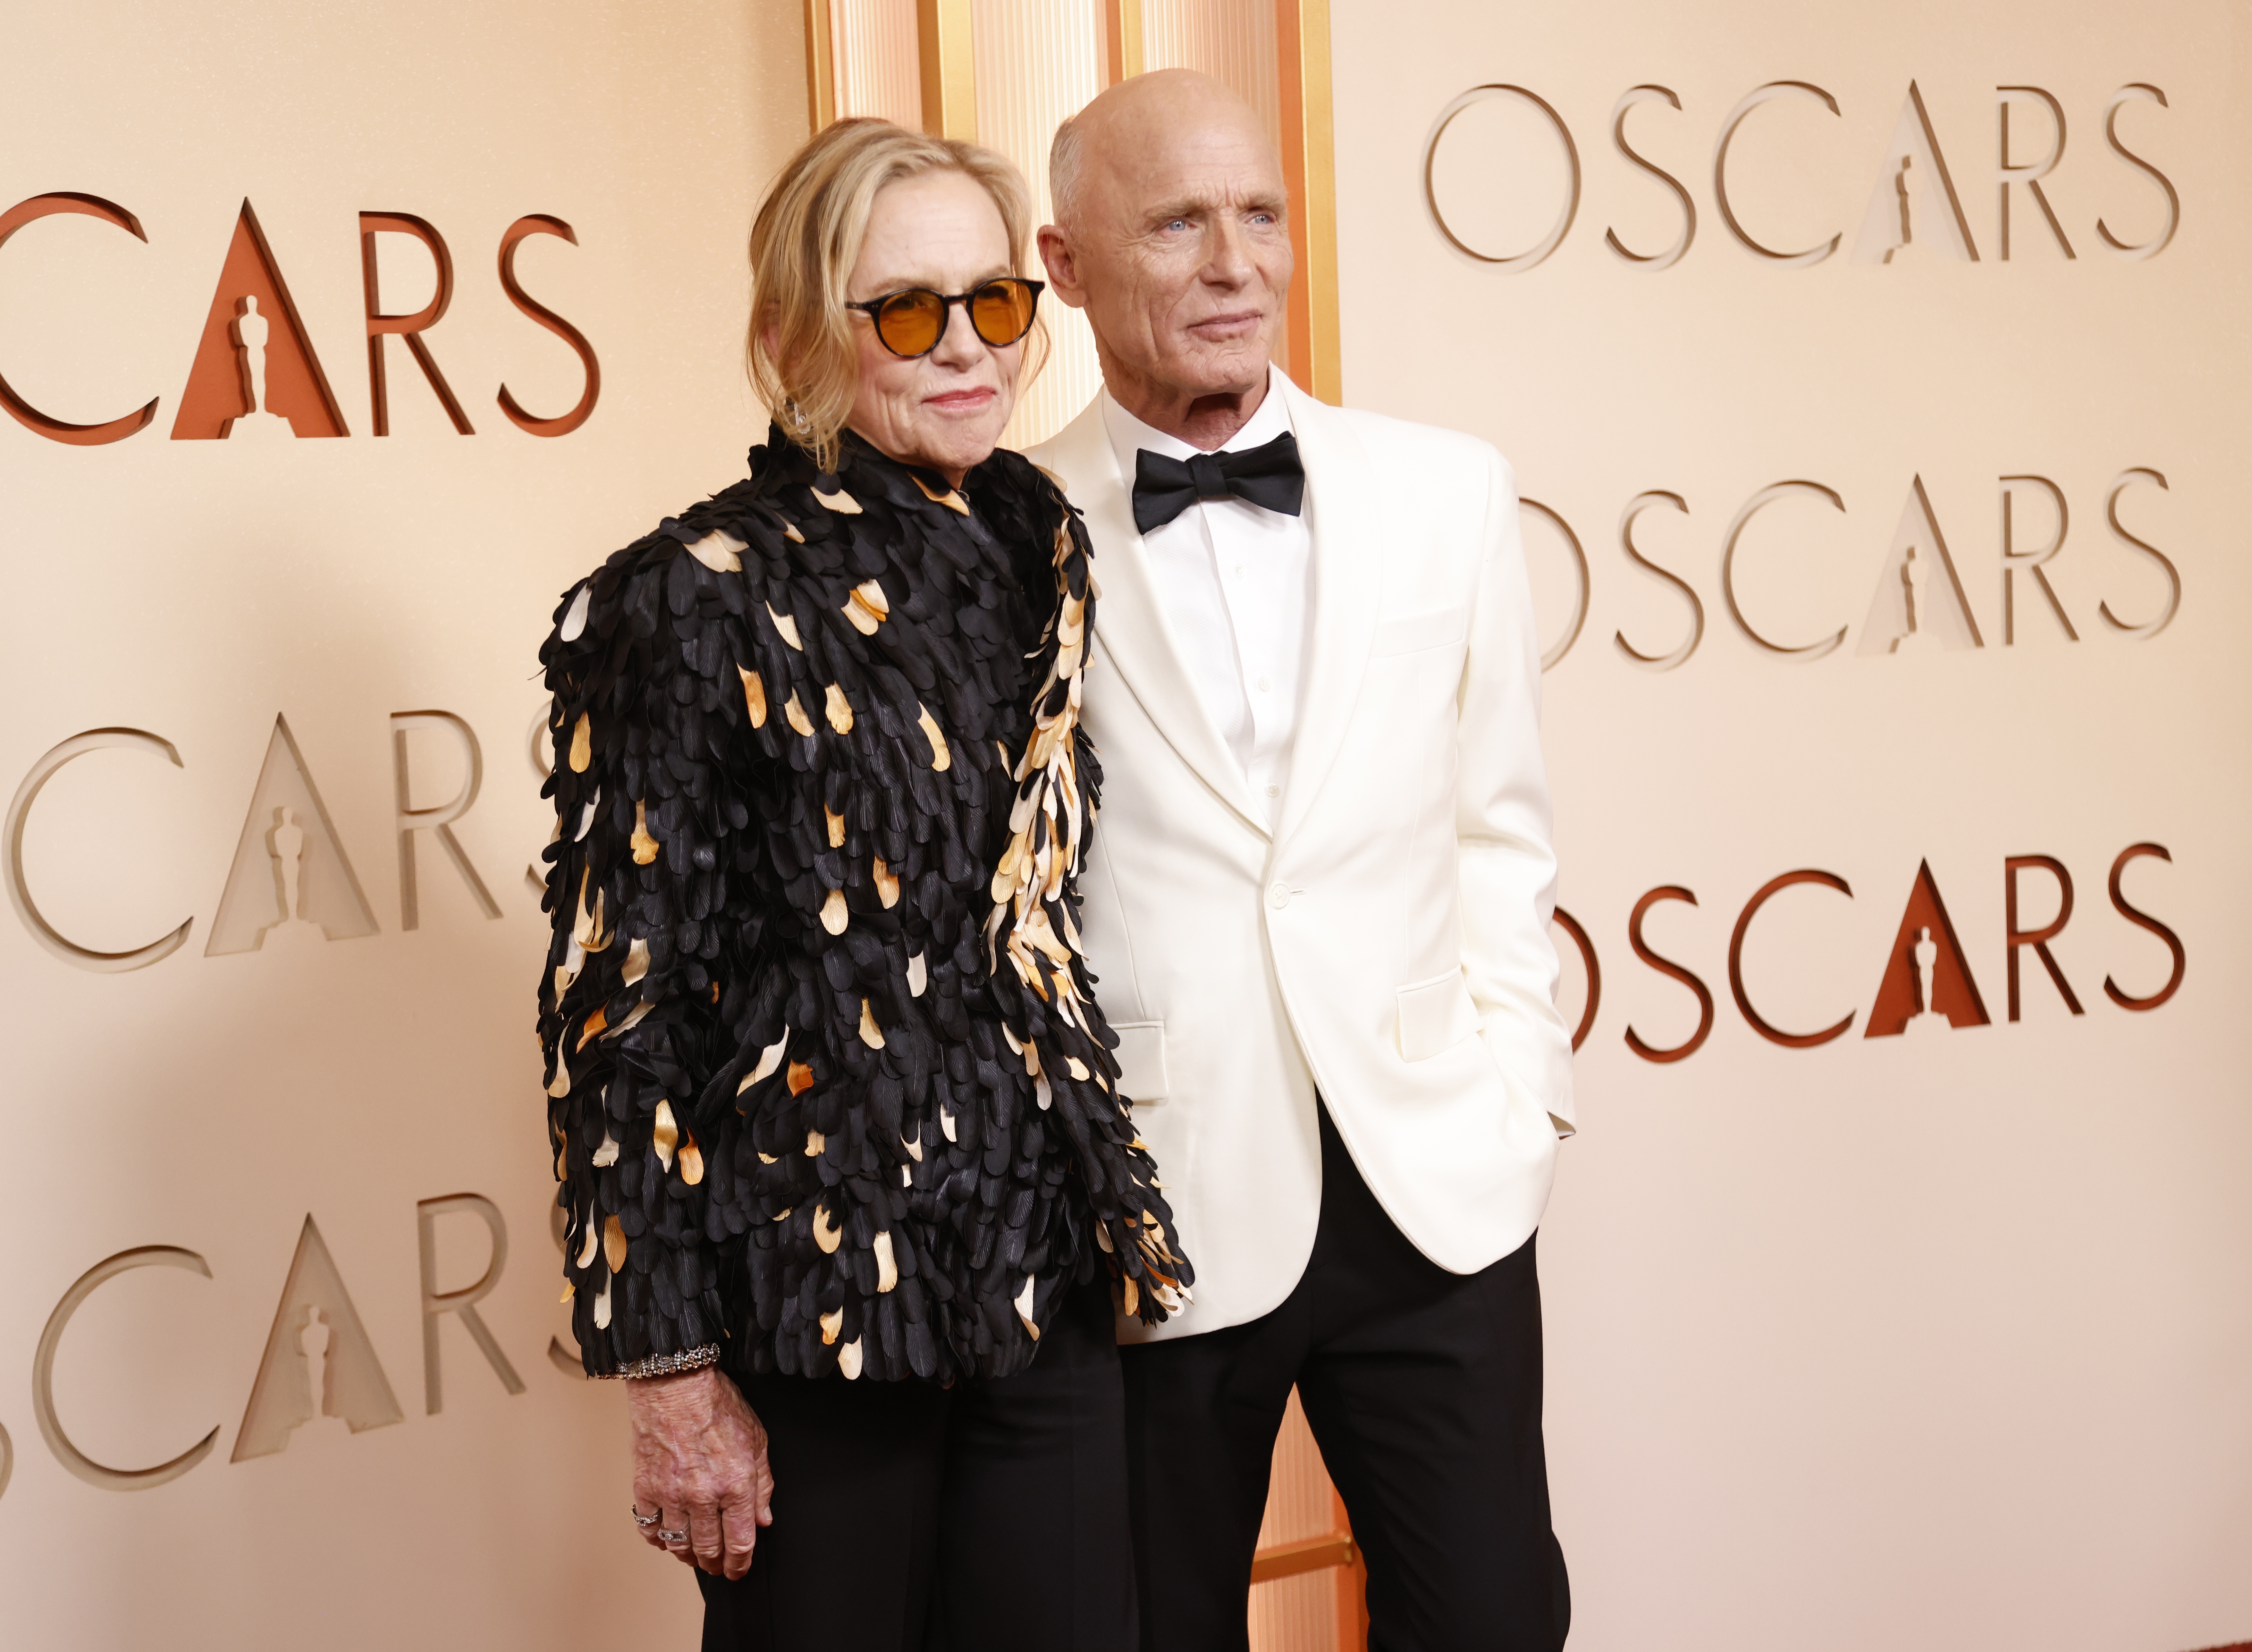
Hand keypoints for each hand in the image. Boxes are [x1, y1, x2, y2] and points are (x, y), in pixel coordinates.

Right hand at [627, 1365, 773, 1579]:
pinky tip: (666, 1538)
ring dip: (688, 1555)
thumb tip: (763, 1519)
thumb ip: (763, 1484)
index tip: (738, 1570)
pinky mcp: (645, 1488)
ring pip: (679, 1544)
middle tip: (717, 1566)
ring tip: (694, 1555)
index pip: (739, 1542)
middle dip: (715, 1563)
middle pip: (709, 1549)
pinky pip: (649, 1528)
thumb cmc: (717, 1405)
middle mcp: (703, 1495)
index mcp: (736, 1484)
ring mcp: (671, 1494)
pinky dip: (658, 1539)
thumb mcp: (756, 1440)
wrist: (675, 1385)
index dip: (739, 1564)